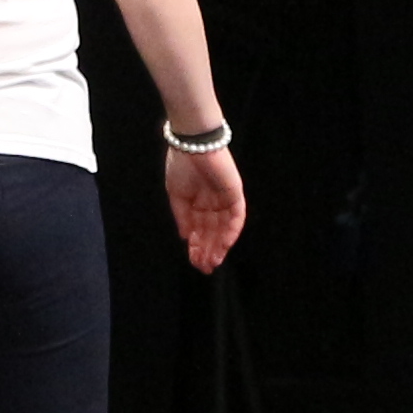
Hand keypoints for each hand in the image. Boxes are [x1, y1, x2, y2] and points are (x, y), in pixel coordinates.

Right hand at [164, 144, 245, 274]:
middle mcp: (212, 204)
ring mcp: (224, 200)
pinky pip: (236, 217)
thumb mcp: (176, 195)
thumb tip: (186, 237)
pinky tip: (223, 246)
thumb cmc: (181, 165)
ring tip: (212, 262)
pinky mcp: (235, 194)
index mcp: (197, 202)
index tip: (193, 262)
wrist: (193, 144)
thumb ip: (183, 216)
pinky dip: (230, 232)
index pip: (199, 229)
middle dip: (207, 250)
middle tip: (204, 268)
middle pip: (212, 232)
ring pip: (224, 229)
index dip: (196, 246)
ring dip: (219, 246)